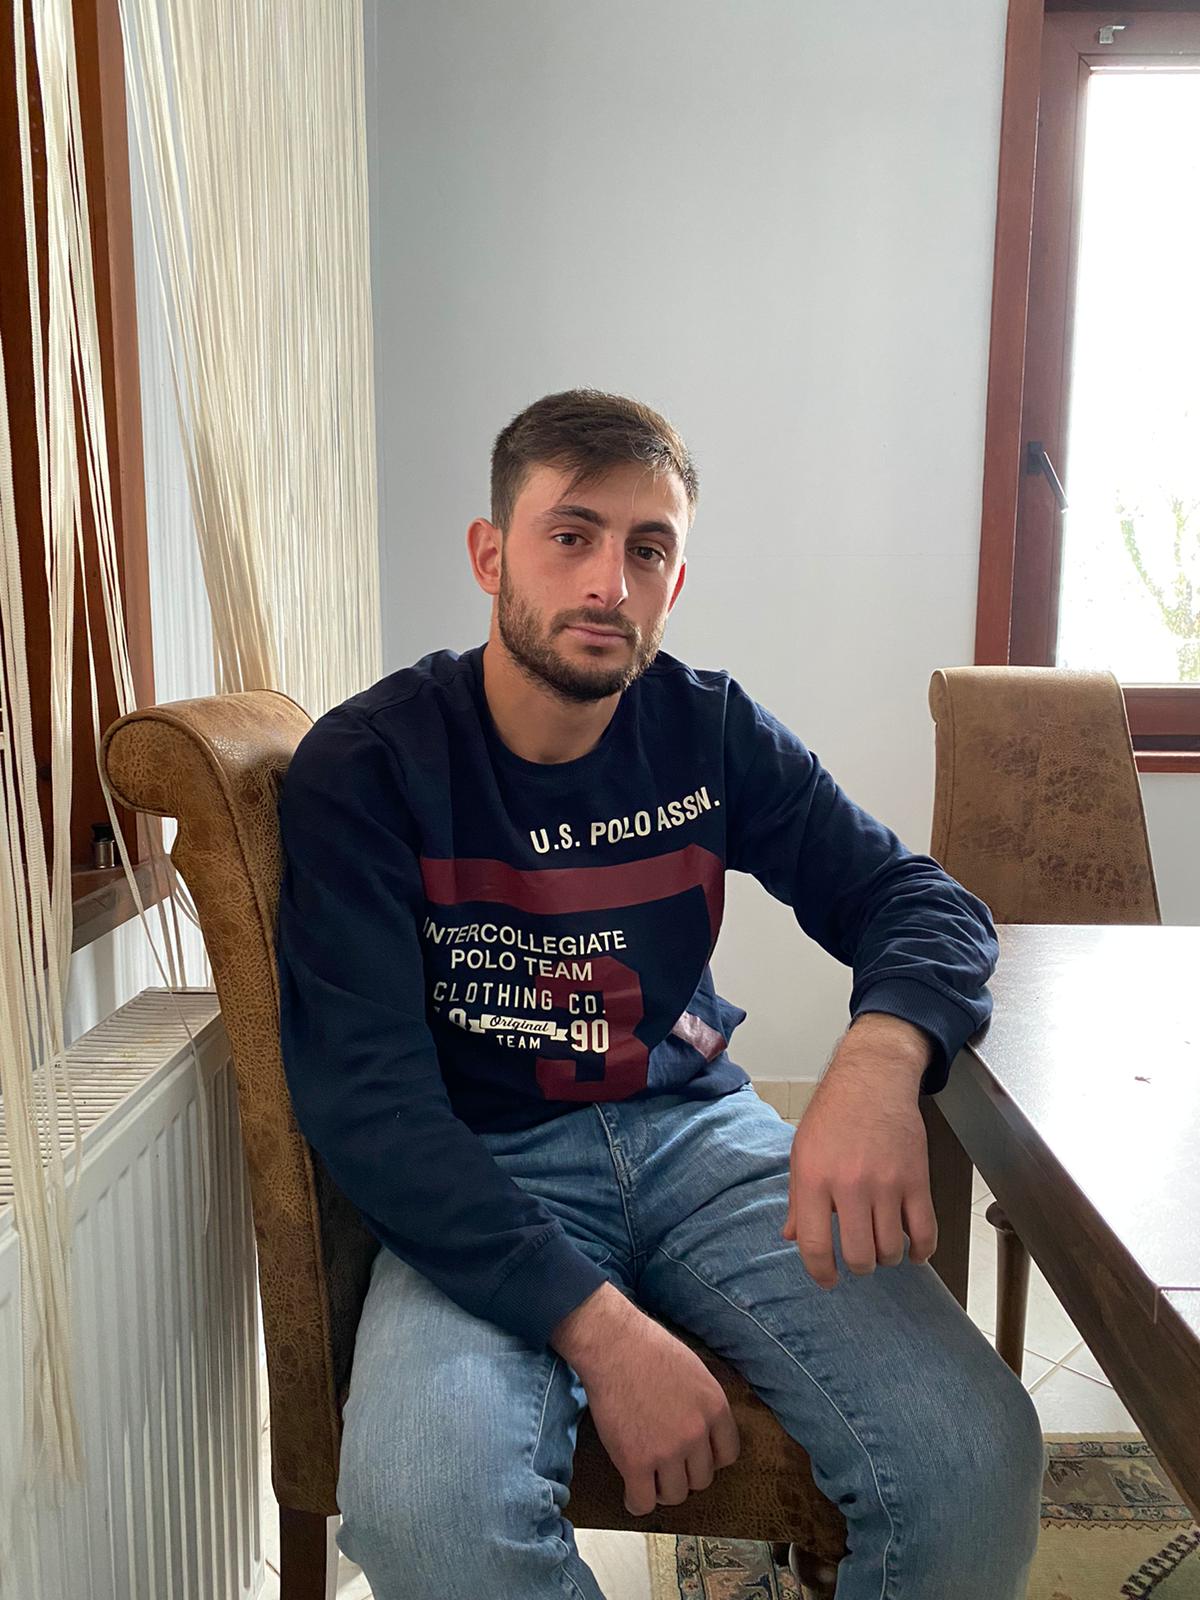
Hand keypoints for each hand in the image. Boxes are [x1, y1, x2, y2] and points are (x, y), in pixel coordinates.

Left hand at [780, 1019, 937, 1288]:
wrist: (873, 1080)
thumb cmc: (832, 1115)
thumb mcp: (802, 1153)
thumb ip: (797, 1199)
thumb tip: (791, 1236)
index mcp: (813, 1179)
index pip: (814, 1245)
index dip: (820, 1272)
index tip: (827, 1279)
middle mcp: (849, 1185)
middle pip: (859, 1255)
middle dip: (858, 1266)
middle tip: (858, 1258)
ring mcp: (886, 1183)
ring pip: (891, 1249)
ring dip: (886, 1257)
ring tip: (881, 1245)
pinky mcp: (916, 1180)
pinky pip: (925, 1232)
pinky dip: (920, 1251)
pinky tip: (912, 1250)